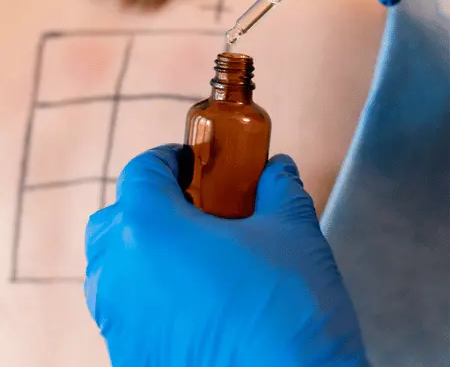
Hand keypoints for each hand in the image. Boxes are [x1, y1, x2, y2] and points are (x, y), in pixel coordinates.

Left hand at [85, 145, 367, 366]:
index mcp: (149, 229)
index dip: (168, 159)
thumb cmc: (288, 312)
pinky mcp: (127, 359)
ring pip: (115, 268)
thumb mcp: (293, 233)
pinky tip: (196, 302)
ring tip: (196, 257)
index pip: (141, 172)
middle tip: (195, 208)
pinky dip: (148, 293)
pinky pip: (126, 310)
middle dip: (150, 204)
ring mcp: (118, 323)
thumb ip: (279, 189)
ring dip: (145, 250)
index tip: (193, 161)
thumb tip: (276, 169)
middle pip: (117, 219)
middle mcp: (119, 274)